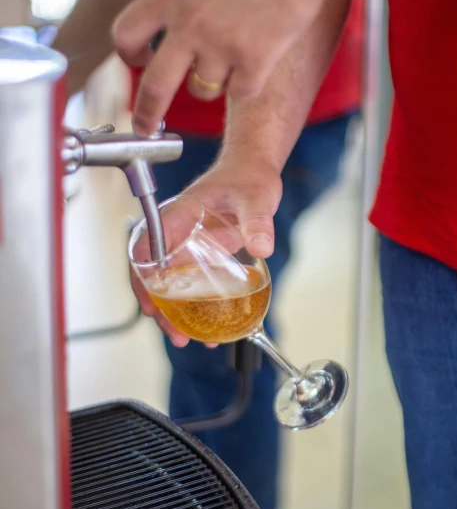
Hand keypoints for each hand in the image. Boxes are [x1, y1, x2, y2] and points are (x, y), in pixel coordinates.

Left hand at [112, 0, 334, 135]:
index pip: (126, 35)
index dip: (128, 55)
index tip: (138, 62)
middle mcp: (190, 24)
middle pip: (154, 87)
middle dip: (145, 114)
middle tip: (144, 127)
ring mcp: (222, 46)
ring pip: (203, 90)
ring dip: (213, 81)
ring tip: (232, 56)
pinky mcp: (256, 61)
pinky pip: (242, 91)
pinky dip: (248, 83)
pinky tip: (259, 59)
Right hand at [130, 157, 282, 345]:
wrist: (253, 170)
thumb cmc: (247, 176)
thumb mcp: (256, 197)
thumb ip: (257, 221)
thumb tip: (261, 246)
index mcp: (178, 215)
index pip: (147, 248)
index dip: (143, 279)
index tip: (151, 304)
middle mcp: (176, 233)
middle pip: (154, 275)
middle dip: (159, 307)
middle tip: (176, 334)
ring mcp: (187, 246)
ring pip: (170, 284)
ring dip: (176, 312)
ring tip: (191, 338)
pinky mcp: (200, 254)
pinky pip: (189, 283)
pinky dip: (194, 304)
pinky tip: (208, 324)